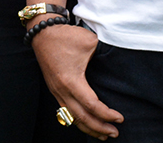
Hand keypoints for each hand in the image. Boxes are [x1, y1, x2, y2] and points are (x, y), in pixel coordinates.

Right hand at [30, 23, 122, 138]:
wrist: (42, 31)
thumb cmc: (66, 36)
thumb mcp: (89, 42)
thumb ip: (104, 54)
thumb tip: (118, 63)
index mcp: (71, 80)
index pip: (91, 105)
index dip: (107, 114)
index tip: (120, 118)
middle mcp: (61, 89)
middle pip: (81, 117)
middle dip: (100, 127)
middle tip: (115, 132)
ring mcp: (56, 91)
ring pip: (72, 118)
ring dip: (88, 128)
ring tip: (103, 134)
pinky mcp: (54, 89)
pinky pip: (66, 111)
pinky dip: (78, 121)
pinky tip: (87, 123)